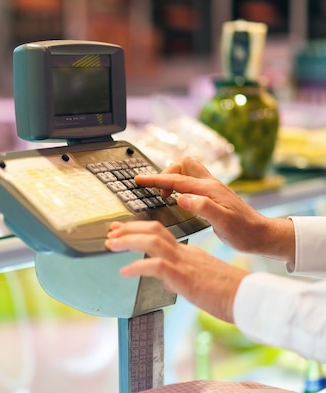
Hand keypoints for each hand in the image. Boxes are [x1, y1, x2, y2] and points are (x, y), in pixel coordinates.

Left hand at [105, 220, 247, 322]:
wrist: (249, 299)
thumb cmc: (227, 294)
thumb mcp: (199, 281)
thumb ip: (180, 277)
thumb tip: (165, 280)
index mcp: (188, 253)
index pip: (159, 233)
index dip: (137, 229)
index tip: (120, 230)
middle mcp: (185, 253)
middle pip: (153, 229)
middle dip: (128, 228)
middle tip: (110, 232)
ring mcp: (185, 263)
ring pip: (152, 241)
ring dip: (128, 240)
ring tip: (111, 244)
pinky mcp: (186, 278)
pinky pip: (157, 265)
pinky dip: (138, 266)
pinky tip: (125, 271)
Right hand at [136, 157, 294, 260]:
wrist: (262, 235)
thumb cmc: (244, 232)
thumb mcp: (223, 222)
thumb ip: (202, 207)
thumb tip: (181, 198)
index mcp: (209, 189)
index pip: (176, 180)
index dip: (156, 180)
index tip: (139, 180)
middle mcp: (210, 184)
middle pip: (183, 165)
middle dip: (166, 174)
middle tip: (159, 192)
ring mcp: (212, 188)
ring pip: (188, 171)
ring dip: (174, 178)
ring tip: (166, 195)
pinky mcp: (213, 195)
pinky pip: (192, 181)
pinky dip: (180, 185)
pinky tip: (179, 199)